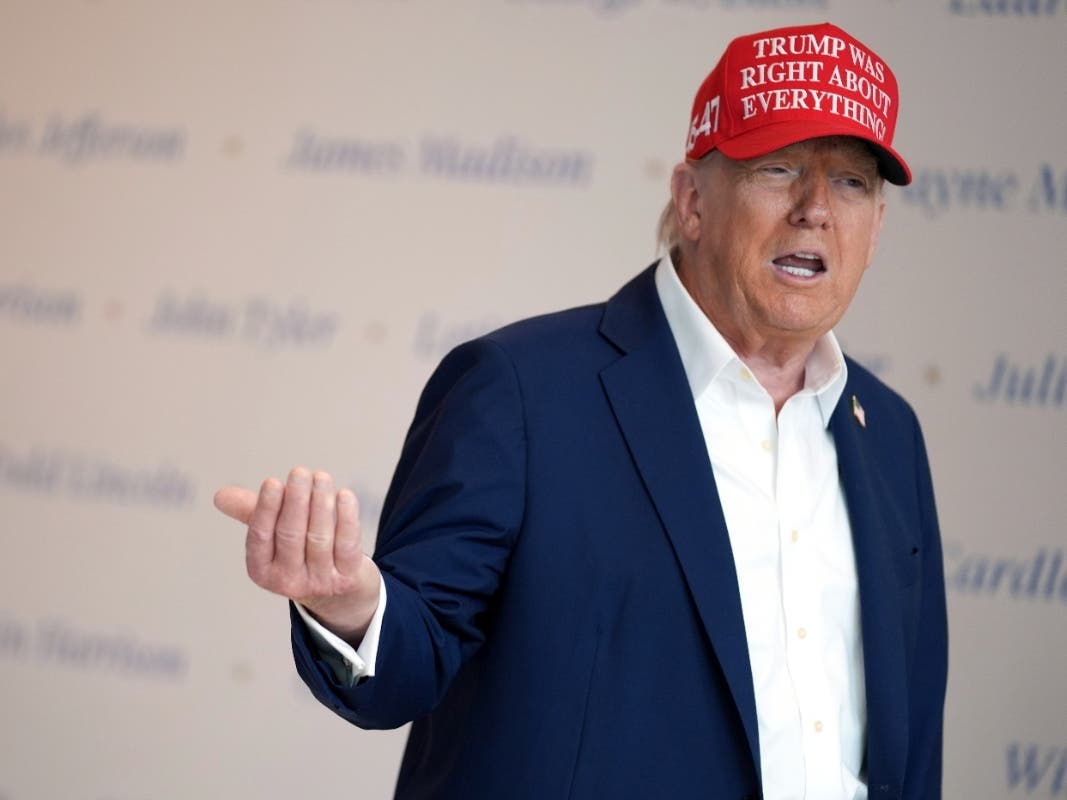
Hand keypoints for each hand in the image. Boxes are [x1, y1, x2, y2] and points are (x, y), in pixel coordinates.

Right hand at [214, 467, 380, 643]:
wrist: (339, 591)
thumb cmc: (300, 552)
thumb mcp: (274, 536)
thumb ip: (251, 513)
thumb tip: (220, 495)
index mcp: (262, 571)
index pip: (260, 537)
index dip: (266, 508)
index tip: (273, 481)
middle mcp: (288, 582)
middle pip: (291, 535)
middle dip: (296, 500)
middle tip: (300, 472)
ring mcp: (319, 583)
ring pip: (319, 538)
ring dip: (321, 503)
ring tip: (321, 477)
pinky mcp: (347, 580)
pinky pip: (347, 544)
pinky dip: (346, 517)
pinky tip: (345, 495)